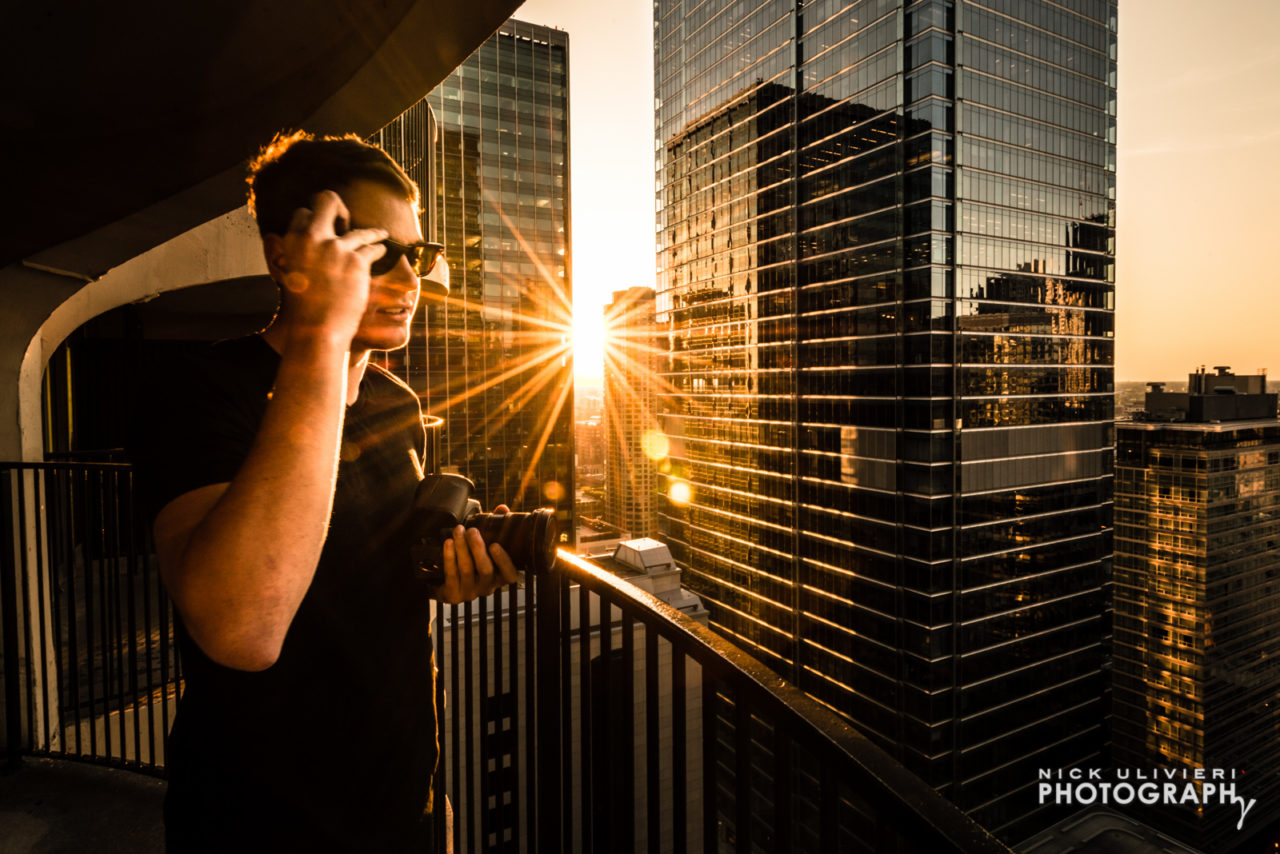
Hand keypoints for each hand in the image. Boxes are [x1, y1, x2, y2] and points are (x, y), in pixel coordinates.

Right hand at [269, 190, 387, 344]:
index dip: (317, 221)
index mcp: (292, 242)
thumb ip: (302, 253)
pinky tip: (382, 251)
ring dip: (372, 233)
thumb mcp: (292, 273)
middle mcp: (313, 239)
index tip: (328, 230)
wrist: (317, 330)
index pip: (304, 213)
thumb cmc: (305, 308)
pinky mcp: (357, 261)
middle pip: (327, 200)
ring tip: (379, 234)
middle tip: (346, 219)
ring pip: (360, 230)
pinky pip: (374, 248)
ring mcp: (336, 248)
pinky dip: (379, 249)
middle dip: (339, 207)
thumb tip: (316, 241)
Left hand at [435, 505, 519, 603]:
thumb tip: (502, 509)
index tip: (495, 545)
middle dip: (478, 548)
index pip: (510, 575)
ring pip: (467, 569)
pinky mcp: (454, 595)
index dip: (504, 561)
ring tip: (458, 531)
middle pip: (485, 569)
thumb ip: (497, 528)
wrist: (448, 584)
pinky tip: (448, 543)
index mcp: (499, 577)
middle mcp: (487, 587)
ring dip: (461, 547)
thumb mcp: (486, 546)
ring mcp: (470, 592)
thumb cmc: (472, 562)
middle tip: (472, 531)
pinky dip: (449, 557)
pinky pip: (451, 574)